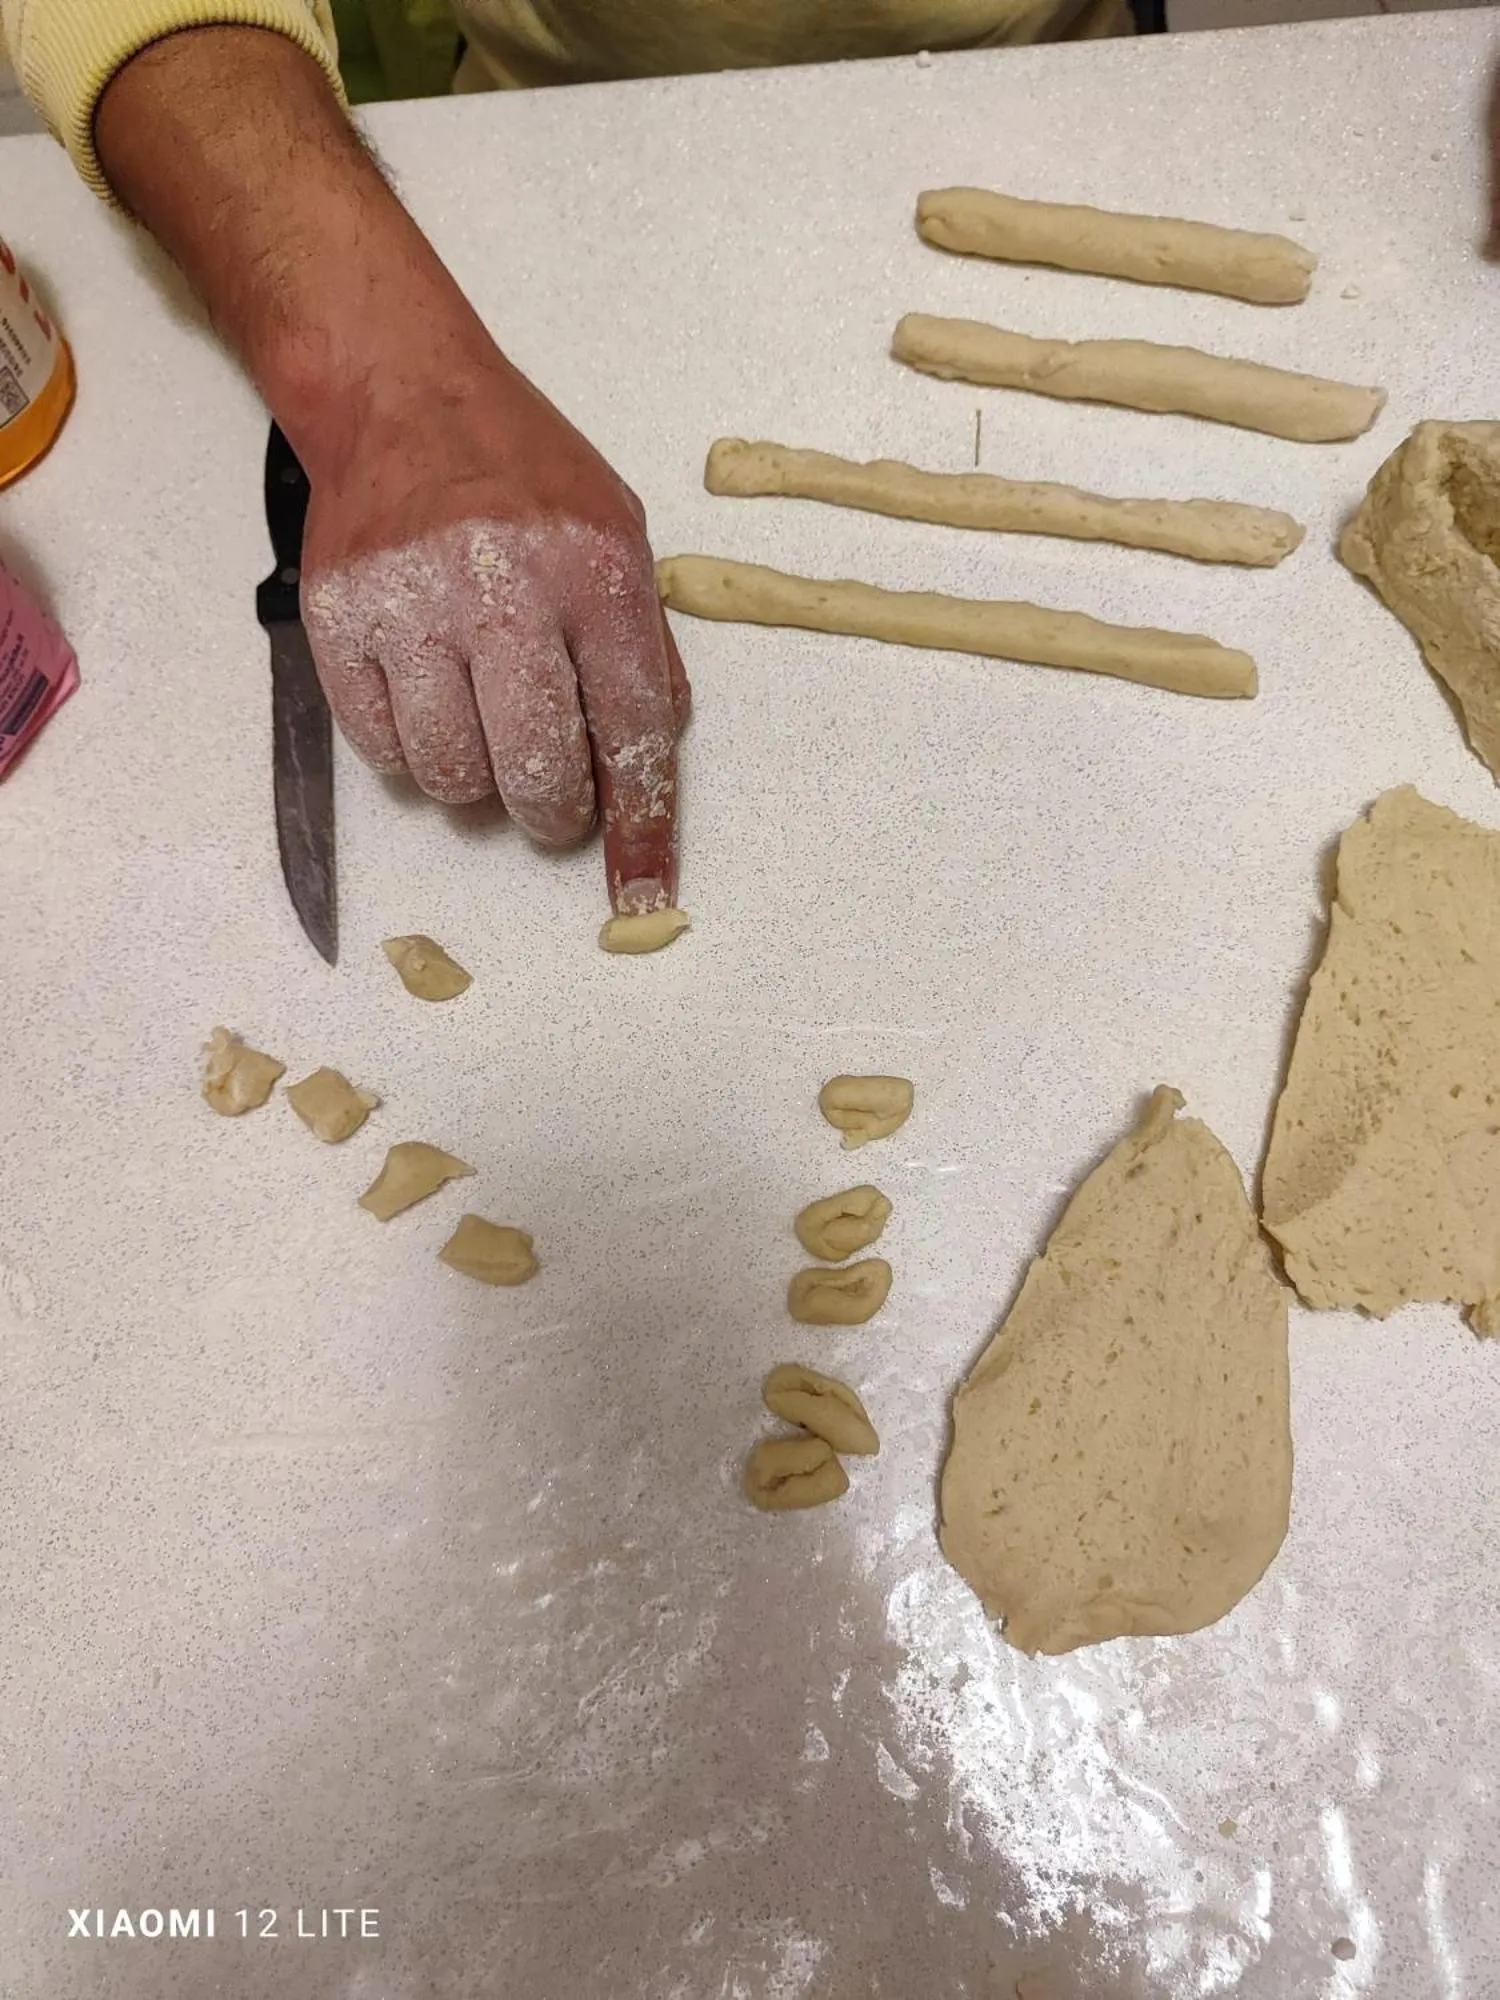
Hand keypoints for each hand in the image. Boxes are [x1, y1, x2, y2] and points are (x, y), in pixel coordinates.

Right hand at [301, 352, 688, 912]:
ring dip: (475, 784)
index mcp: (595, 571)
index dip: (642, 828)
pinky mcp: (339, 619)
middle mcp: (503, 588)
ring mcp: (411, 605)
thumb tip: (650, 759)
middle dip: (551, 814)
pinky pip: (380, 747)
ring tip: (482, 731)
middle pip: (534, 771)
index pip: (634, 732)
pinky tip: (429, 703)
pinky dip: (410, 753)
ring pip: (450, 775)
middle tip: (550, 804)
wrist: (400, 396)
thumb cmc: (522, 473)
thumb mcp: (619, 533)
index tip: (644, 895)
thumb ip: (642, 647)